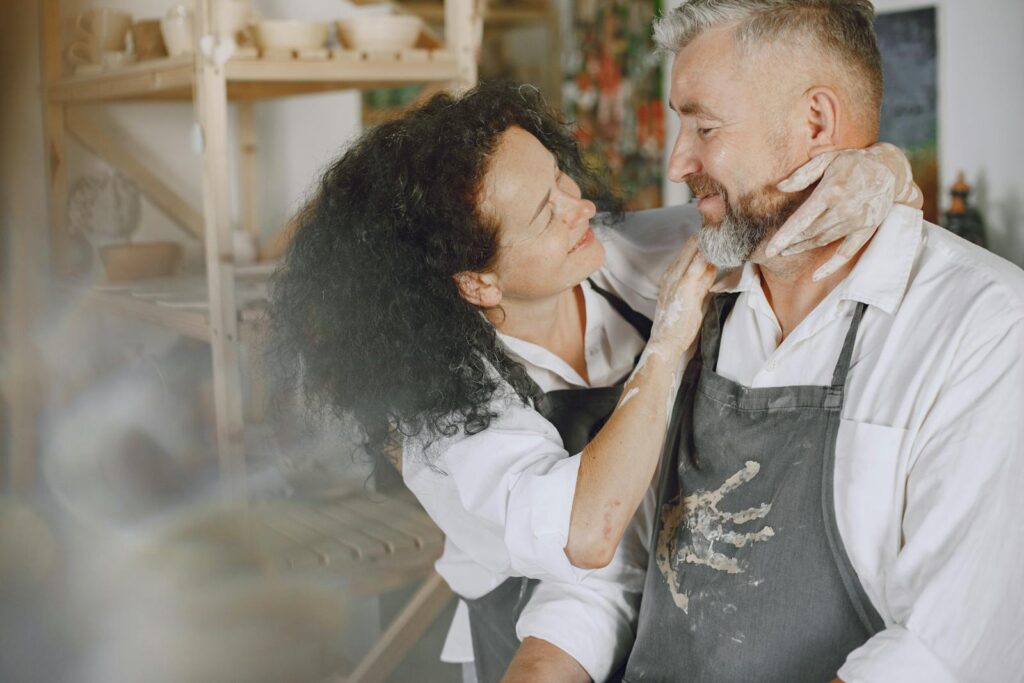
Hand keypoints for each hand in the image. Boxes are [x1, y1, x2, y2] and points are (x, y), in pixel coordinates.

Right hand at [652, 235, 716, 348]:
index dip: (704, 239)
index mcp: (671, 275)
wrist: (665, 343)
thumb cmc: (678, 324)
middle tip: (725, 223)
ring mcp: (676, 280)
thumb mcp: (692, 298)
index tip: (719, 230)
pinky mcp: (684, 288)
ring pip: (693, 252)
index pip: (688, 250)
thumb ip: (702, 282)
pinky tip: (715, 247)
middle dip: (707, 235)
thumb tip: (714, 267)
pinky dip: (705, 256)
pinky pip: (695, 267)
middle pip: (690, 246)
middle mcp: (671, 274)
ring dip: (708, 241)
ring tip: (723, 228)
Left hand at [767, 142, 922, 281]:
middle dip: (791, 242)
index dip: (784, 237)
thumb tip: (780, 187)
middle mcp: (844, 209)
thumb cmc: (853, 162)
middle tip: (775, 249)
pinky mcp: (867, 229)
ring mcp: (857, 221)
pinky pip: (846, 253)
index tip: (769, 251)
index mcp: (831, 191)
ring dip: (804, 248)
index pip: (802, 219)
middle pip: (810, 233)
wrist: (889, 168)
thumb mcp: (827, 159)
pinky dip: (831, 266)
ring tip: (788, 250)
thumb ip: (803, 174)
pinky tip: (815, 275)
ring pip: (824, 241)